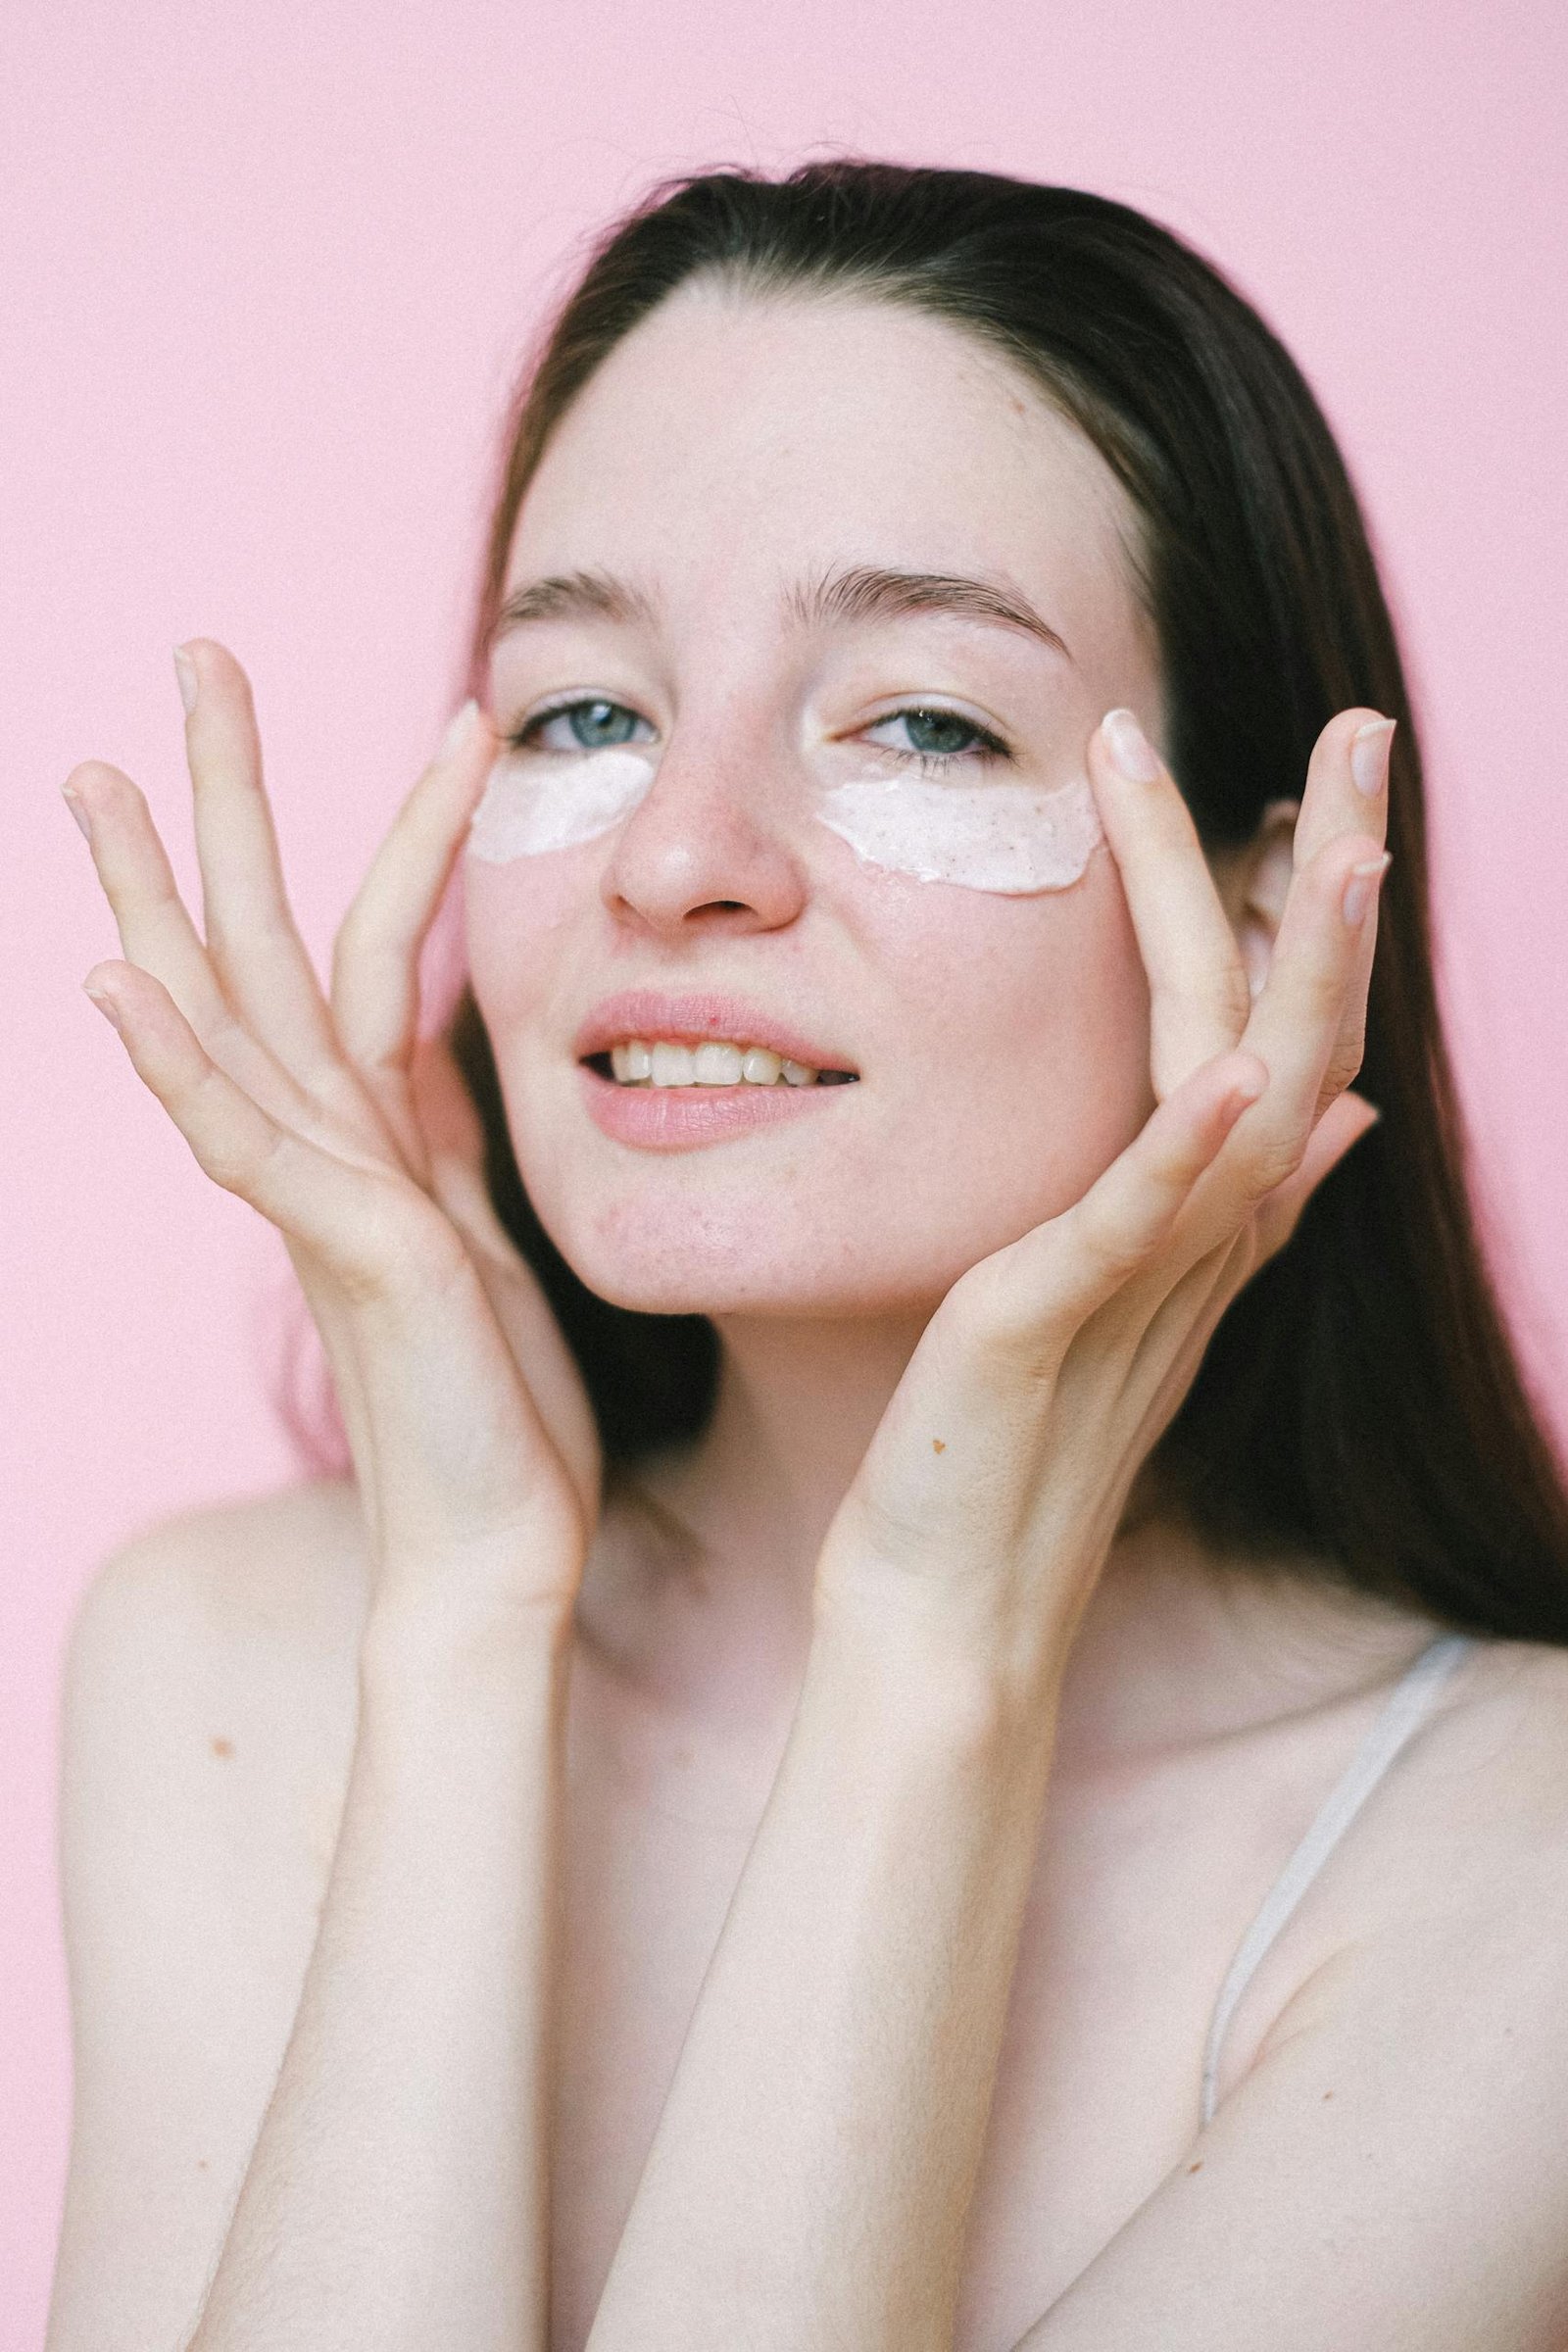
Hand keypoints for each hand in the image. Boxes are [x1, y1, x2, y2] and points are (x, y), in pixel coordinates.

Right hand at [64, 640, 601, 1631]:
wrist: (497, 1553)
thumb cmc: (496, 1407)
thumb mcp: (482, 1230)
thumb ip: (436, 1133)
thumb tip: (430, 1050)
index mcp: (377, 1132)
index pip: (366, 948)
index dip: (397, 830)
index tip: (445, 720)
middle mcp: (332, 1148)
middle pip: (261, 942)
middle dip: (226, 801)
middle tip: (193, 656)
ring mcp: (326, 1198)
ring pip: (233, 1017)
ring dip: (161, 895)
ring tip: (96, 775)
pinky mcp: (351, 1257)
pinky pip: (249, 1145)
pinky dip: (182, 1067)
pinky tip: (118, 986)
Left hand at [816, 704, 1391, 1691]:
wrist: (948, 1588)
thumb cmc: (1009, 1429)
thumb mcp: (1120, 1284)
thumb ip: (1222, 1189)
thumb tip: (1327, 1113)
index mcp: (1207, 1203)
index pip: (1290, 1021)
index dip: (1322, 897)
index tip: (1331, 767)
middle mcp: (1205, 1227)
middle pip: (1305, 1028)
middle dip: (1337, 877)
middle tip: (1367, 729)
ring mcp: (1147, 1274)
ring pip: (1255, 1098)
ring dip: (1297, 971)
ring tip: (1336, 844)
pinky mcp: (1057, 1318)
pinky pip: (1142, 1221)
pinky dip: (1187, 1147)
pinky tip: (1229, 1073)